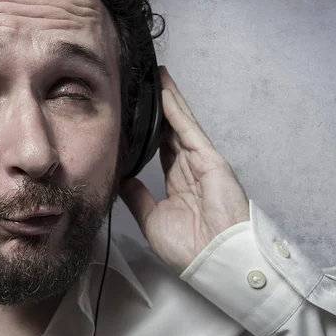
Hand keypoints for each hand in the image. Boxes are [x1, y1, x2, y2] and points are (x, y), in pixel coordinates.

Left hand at [119, 66, 249, 272]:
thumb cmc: (188, 246)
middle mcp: (188, 168)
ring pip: (179, 123)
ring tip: (154, 77)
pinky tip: (164, 91)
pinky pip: (188, 129)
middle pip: (169, 130)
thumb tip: (122, 179)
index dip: (148, 132)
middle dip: (157, 109)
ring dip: (167, 100)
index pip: (160, 149)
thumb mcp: (152, 220)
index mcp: (177, 183)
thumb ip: (137, 198)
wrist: (214, 258)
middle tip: (142, 87)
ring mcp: (200, 160)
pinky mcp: (209, 157)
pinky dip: (175, 109)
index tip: (133, 117)